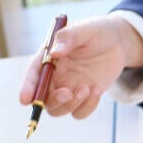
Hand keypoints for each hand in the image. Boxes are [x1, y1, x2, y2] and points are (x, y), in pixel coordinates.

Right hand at [18, 15, 142, 120]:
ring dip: (71, 104)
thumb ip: (68, 38)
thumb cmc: (97, 32)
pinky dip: (87, 107)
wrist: (118, 43)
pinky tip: (96, 90)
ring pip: (59, 110)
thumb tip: (54, 52)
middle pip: (43, 98)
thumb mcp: (84, 29)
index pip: (33, 75)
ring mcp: (68, 88)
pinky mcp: (83, 98)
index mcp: (47, 58)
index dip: (27, 88)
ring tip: (88, 87)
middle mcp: (54, 76)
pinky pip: (79, 113)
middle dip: (53, 100)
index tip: (25, 100)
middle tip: (68, 93)